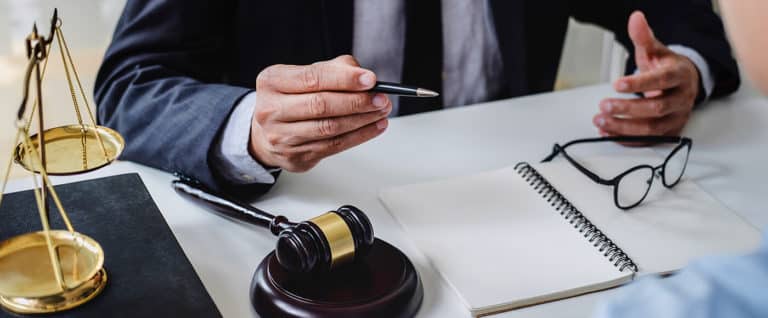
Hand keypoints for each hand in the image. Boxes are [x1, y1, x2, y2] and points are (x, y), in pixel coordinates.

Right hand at [249, 55, 391, 171]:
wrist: (267, 133)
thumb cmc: (291, 99)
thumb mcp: (303, 75)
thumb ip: (333, 69)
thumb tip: (363, 76)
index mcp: (272, 82)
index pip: (313, 78)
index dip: (344, 79)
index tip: (370, 79)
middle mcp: (271, 110)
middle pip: (321, 105)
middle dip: (357, 101)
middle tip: (381, 98)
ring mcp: (282, 136)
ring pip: (330, 128)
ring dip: (362, 120)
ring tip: (381, 111)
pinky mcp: (296, 156)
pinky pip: (334, 146)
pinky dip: (359, 136)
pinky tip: (374, 127)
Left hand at [594, 11, 700, 142]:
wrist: (685, 83)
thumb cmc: (667, 67)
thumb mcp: (655, 50)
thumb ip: (643, 37)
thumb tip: (636, 18)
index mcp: (679, 76)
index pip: (661, 81)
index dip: (639, 84)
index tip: (616, 84)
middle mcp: (681, 99)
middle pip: (656, 108)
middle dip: (627, 109)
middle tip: (604, 105)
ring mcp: (677, 117)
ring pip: (652, 128)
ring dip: (623, 127)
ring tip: (600, 121)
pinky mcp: (669, 131)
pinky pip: (648, 140)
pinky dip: (627, 139)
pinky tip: (608, 133)